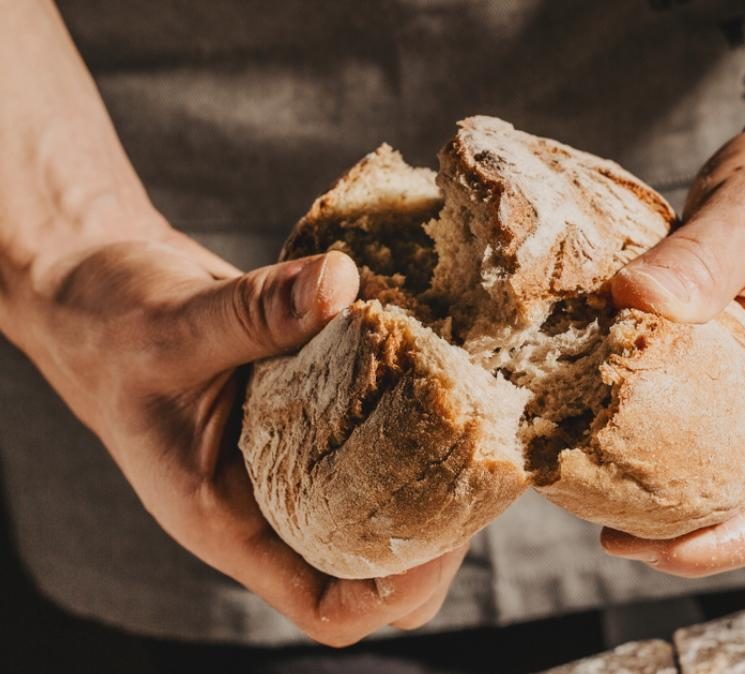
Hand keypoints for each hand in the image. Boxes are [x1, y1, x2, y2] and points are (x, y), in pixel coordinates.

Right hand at [16, 223, 465, 644]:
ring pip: (384, 502)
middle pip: (376, 567)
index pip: (326, 604)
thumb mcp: (174, 325)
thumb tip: (341, 283)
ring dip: (434, 471)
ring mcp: (297, 462)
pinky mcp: (315, 416)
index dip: (393, 589)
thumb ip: (254, 312)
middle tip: (478, 465)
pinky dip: (413, 415)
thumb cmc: (115, 330)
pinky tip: (445, 368)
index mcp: (231, 521)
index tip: (445, 532)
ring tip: (475, 418)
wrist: (104, 299)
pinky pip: (376, 435)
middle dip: (435, 533)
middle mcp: (273, 504)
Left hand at [602, 112, 744, 575]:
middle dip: (687, 536)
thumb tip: (627, 302)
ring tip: (599, 497)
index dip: (723, 546)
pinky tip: (614, 437)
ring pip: (741, 478)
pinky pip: (721, 434)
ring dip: (677, 500)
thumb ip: (699, 261)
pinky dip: (672, 450)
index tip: (644, 547)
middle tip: (604, 531)